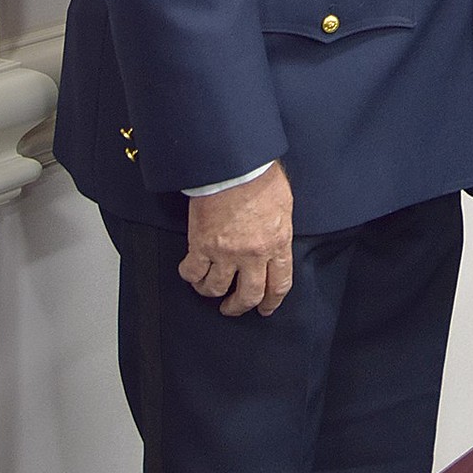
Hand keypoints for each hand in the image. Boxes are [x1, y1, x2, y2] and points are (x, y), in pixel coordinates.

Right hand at [179, 161, 293, 315]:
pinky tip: (190, 271)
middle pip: (248, 295)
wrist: (233, 164)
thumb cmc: (259, 176)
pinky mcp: (202, 246)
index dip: (272, 300)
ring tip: (207, 288)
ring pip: (216, 288)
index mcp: (277, 243)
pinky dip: (190, 276)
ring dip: (210, 292)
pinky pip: (193, 272)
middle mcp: (254, 254)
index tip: (266, 308)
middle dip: (239, 306)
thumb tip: (274, 240)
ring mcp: (227, 253)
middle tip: (232, 307)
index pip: (279, 283)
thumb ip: (278, 229)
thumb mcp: (283, 204)